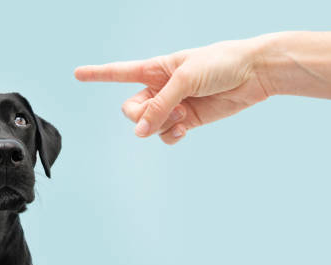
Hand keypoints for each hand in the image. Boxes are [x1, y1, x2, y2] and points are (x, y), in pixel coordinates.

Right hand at [75, 38, 270, 143]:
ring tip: (183, 115)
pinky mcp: (188, 120)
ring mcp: (172, 106)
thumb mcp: (185, 79)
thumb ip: (159, 105)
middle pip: (131, 110)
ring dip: (160, 125)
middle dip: (141, 116)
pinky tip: (185, 127)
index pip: (119, 72)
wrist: (254, 73)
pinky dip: (171, 134)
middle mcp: (159, 88)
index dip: (97, 73)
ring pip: (149, 126)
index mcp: (154, 69)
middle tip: (161, 112)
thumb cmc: (220, 63)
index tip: (77, 73)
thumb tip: (138, 132)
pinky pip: (166, 135)